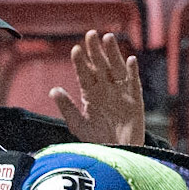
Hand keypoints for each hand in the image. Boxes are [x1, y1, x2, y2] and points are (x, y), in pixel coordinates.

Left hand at [50, 30, 145, 145]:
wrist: (116, 155)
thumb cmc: (97, 140)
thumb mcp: (78, 124)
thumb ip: (67, 107)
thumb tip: (53, 90)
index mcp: (90, 93)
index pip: (84, 73)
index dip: (80, 62)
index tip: (75, 50)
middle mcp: (106, 89)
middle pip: (100, 65)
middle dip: (95, 51)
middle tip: (90, 34)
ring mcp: (121, 93)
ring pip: (116, 69)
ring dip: (113, 54)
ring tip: (107, 38)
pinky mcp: (135, 101)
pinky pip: (134, 84)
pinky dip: (132, 72)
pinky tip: (129, 60)